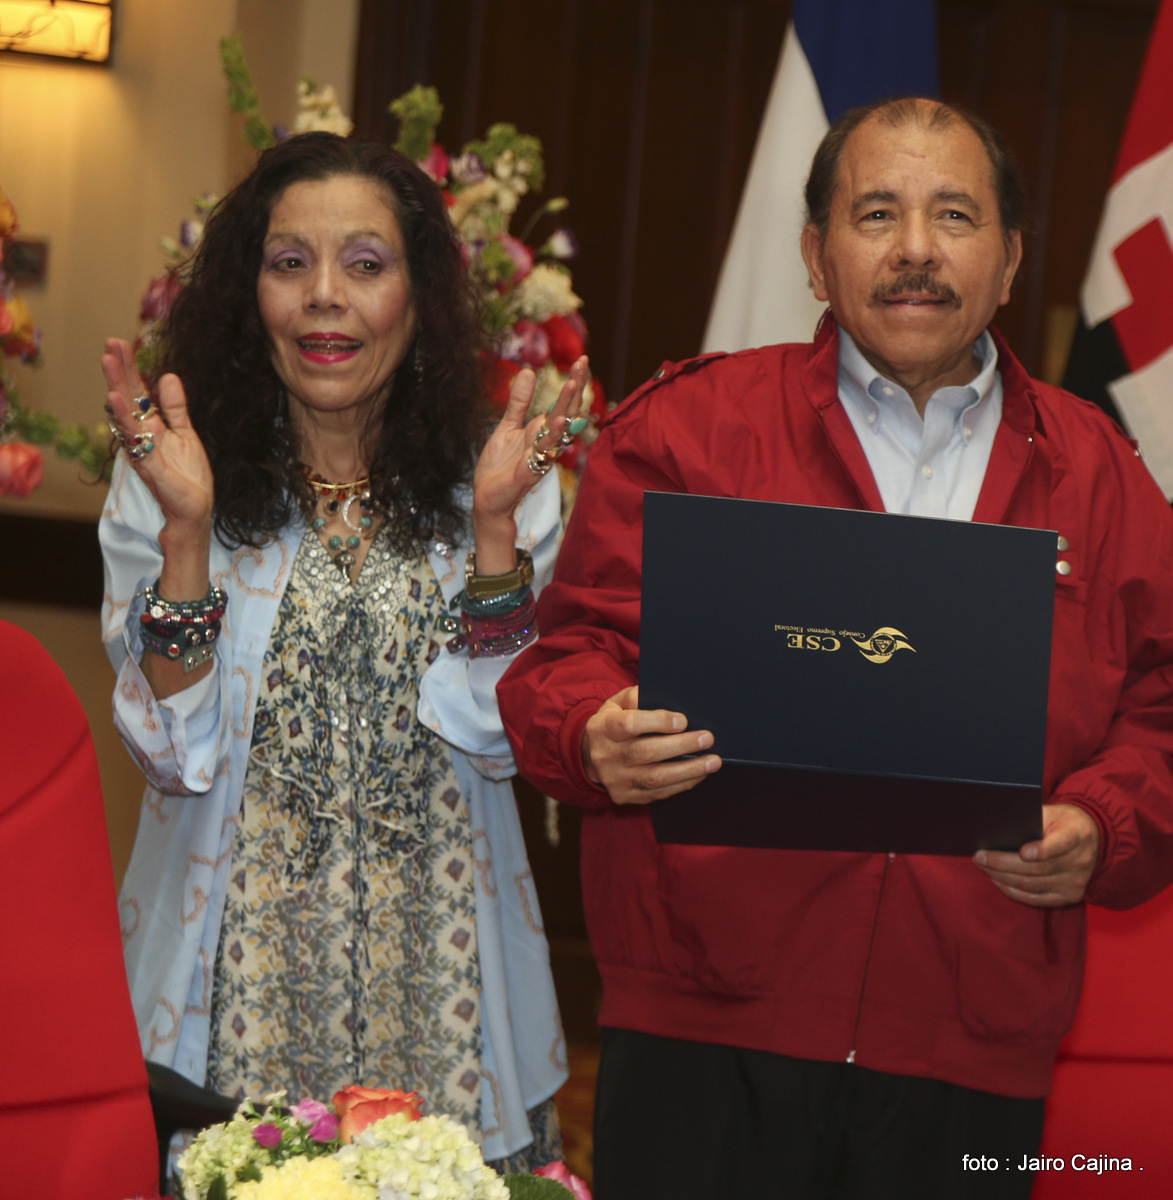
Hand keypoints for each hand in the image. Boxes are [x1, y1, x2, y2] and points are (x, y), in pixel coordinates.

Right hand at [102, 338, 214, 530]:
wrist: (195, 510)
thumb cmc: (188, 476)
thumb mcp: (186, 434)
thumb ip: (176, 408)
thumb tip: (168, 376)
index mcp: (152, 426)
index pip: (137, 392)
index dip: (129, 368)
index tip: (119, 343)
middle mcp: (142, 435)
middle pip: (127, 397)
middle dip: (119, 369)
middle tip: (109, 341)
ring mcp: (142, 448)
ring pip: (125, 412)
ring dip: (116, 385)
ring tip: (106, 360)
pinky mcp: (148, 463)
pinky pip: (134, 436)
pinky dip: (124, 417)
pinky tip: (115, 398)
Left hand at [471, 356, 588, 572]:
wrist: (487, 499)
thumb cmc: (500, 466)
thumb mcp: (507, 427)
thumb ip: (519, 402)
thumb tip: (528, 371)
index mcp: (542, 432)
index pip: (563, 405)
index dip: (573, 384)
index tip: (581, 360)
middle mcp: (546, 445)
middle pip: (567, 414)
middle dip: (575, 389)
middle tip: (582, 363)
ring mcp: (539, 459)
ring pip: (558, 433)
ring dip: (565, 410)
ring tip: (572, 385)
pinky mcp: (526, 474)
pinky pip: (541, 455)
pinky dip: (549, 439)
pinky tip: (555, 422)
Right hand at [582, 685, 721, 804]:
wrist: (589, 755)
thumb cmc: (612, 722)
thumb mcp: (617, 703)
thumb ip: (636, 697)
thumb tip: (661, 698)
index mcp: (602, 728)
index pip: (629, 725)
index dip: (657, 722)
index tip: (683, 721)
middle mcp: (605, 756)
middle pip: (644, 752)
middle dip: (680, 746)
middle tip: (707, 739)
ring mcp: (615, 779)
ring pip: (654, 778)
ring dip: (688, 770)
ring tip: (712, 762)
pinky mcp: (625, 796)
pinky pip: (657, 793)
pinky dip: (681, 784)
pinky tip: (699, 774)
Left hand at [973, 803, 1101, 906]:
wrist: (1091, 838)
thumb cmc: (1062, 822)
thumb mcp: (1052, 812)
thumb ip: (1032, 820)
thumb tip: (998, 829)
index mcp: (1077, 835)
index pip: (1061, 844)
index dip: (1042, 850)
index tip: (1022, 852)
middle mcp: (1080, 861)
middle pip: (1038, 868)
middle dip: (1004, 864)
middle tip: (980, 857)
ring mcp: (1075, 882)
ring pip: (1033, 885)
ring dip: (1003, 878)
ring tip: (983, 867)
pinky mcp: (1069, 897)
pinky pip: (1036, 899)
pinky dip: (1013, 891)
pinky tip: (998, 881)